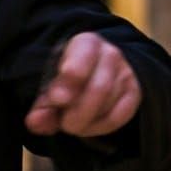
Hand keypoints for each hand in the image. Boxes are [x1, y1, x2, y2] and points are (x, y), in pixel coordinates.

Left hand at [25, 32, 141, 137]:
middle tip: (64, 124)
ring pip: (109, 103)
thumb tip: (36, 123)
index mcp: (85, 43)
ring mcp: (125, 74)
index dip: (70, 80)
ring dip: (87, 121)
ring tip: (70, 125)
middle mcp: (110, 54)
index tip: (57, 99)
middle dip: (78, 111)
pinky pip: (120, 116)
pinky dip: (100, 127)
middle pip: (98, 88)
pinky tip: (86, 127)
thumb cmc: (64, 75)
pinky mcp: (134, 94)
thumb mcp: (49, 82)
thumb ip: (42, 103)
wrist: (94, 68)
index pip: (82, 59)